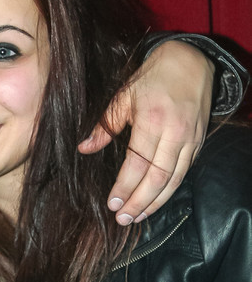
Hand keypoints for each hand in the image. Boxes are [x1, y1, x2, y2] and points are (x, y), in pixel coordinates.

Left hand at [78, 41, 214, 224]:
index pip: (138, 163)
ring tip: (137, 217)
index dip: (125, 187)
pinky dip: (170, 191)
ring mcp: (190, 139)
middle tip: (122, 219)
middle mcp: (174, 133)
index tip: (111, 204)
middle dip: (139, 202)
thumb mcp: (123, 96)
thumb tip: (84, 149)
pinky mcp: (199, 142)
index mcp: (152, 120)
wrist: (190, 62)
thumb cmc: (151, 78)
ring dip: (155, 202)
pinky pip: (184, 173)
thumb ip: (104, 126)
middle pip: (158, 178)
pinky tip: (155, 202)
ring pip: (174, 180)